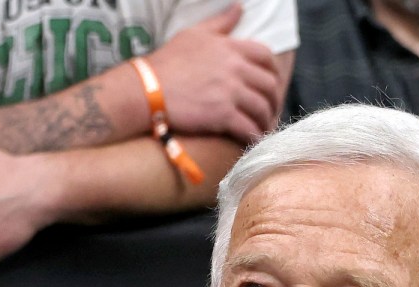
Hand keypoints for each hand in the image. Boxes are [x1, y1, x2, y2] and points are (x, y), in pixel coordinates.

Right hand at [139, 6, 284, 141]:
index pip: (265, 56)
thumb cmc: (166, 62)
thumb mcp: (194, 34)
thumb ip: (220, 23)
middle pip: (268, 84)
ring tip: (261, 128)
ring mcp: (230, 92)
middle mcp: (235, 68)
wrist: (146, 89)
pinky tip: (252, 141)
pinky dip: (254, 136)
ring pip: (262, 108)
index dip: (272, 71)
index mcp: (231, 48)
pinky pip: (248, 128)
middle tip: (268, 110)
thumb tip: (239, 7)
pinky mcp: (222, 115)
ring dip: (265, 120)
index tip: (270, 82)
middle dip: (273, 99)